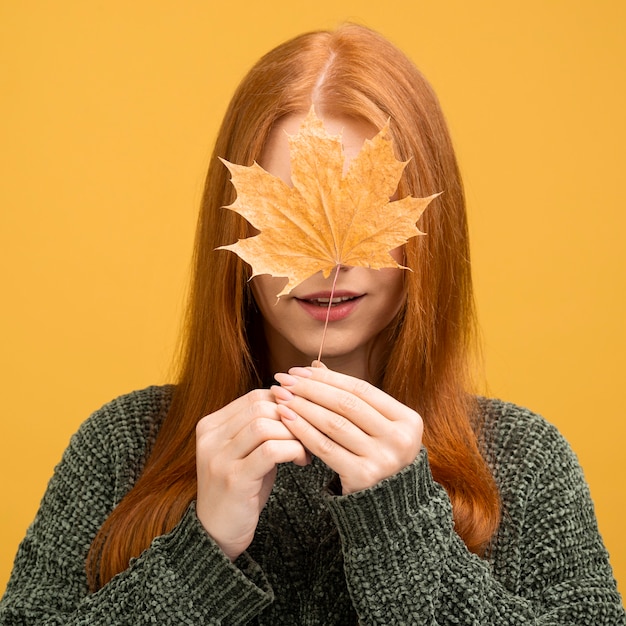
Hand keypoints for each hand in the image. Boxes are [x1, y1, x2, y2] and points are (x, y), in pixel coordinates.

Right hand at [195, 389, 310, 560]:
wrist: (216, 534)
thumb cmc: (239, 488)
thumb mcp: (245, 451)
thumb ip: (262, 427)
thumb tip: (296, 401)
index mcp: (211, 425)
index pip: (255, 396)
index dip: (285, 403)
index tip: (302, 420)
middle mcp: (210, 437)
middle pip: (261, 406)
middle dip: (292, 418)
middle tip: (309, 434)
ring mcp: (218, 458)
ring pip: (265, 425)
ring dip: (294, 434)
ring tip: (305, 449)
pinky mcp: (233, 479)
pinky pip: (270, 450)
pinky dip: (292, 450)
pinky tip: (301, 460)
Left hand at [272, 365, 422, 494]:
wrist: (387, 505)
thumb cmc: (376, 455)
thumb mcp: (374, 425)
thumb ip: (350, 397)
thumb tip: (314, 366)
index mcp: (409, 420)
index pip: (361, 389)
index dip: (328, 377)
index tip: (300, 369)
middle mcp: (400, 439)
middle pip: (346, 404)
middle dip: (311, 388)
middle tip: (284, 379)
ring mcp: (383, 459)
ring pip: (334, 424)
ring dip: (303, 406)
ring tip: (281, 396)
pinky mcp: (362, 477)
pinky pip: (325, 447)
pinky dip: (303, 430)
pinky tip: (286, 418)